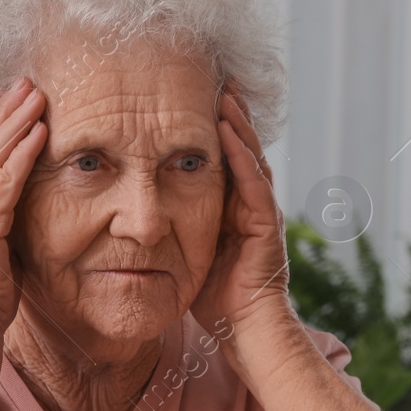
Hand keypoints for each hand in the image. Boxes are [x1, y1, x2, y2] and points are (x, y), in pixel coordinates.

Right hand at [0, 76, 46, 330]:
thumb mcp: (0, 252)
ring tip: (36, 95)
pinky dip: (22, 158)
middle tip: (27, 80)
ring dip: (16, 123)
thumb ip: (4, 224)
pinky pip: (5, 187)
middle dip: (6, 111)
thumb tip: (14, 205)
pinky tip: (39, 135)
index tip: (17, 96)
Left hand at [190, 83, 296, 338]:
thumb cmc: (217, 302)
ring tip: (224, 92)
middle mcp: (252, 206)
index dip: (217, 130)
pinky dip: (241, 154)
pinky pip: (253, 182)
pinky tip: (227, 131)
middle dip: (231, 115)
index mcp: (235, 210)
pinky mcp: (265, 225)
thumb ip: (179, 230)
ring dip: (237, 124)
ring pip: (250, 158)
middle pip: (242, 150)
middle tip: (219, 79)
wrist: (246, 331)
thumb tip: (145, 214)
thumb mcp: (190, 256)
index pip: (226, 160)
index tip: (200, 98)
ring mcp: (262, 213)